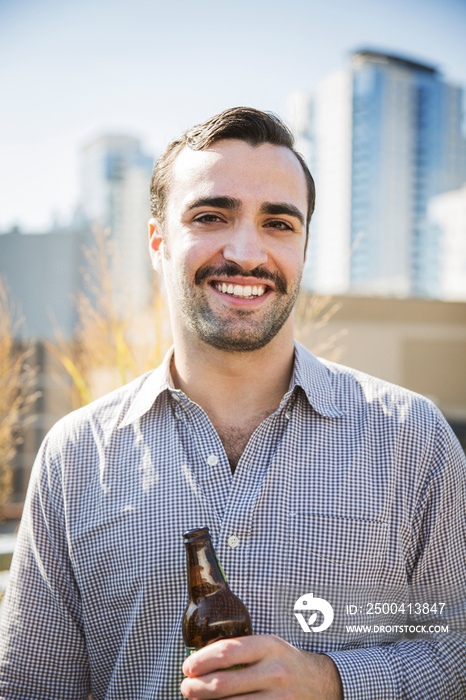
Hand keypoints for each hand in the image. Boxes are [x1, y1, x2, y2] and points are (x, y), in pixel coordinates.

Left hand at [181, 634, 342, 698]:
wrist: (322, 683)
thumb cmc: (285, 662)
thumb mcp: (268, 647)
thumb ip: (241, 651)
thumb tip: (201, 661)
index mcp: (269, 647)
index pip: (227, 652)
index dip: (202, 661)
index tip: (187, 667)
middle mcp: (275, 672)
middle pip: (224, 684)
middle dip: (197, 688)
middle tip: (186, 687)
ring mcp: (280, 699)